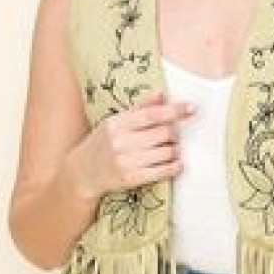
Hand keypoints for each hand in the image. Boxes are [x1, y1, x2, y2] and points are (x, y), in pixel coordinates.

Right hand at [71, 90, 194, 199]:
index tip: (192, 108)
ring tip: (170, 149)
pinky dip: (175, 166)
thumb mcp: (115, 122)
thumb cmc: (102, 144)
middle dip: (174, 133)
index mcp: (117, 123)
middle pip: (164, 133)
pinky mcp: (132, 179)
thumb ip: (139, 109)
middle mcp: (121, 142)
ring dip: (175, 150)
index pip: (152, 114)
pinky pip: (163, 170)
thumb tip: (161, 95)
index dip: (175, 110)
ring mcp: (126, 162)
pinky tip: (176, 164)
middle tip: (173, 136)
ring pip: (167, 152)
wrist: (82, 172)